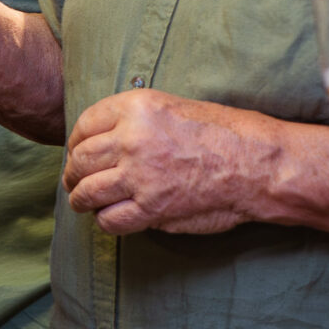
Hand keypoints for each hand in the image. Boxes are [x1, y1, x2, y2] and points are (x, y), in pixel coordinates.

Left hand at [62, 89, 275, 235]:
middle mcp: (132, 139)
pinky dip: (105, 221)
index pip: (85, 125)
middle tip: (74, 181)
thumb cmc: (223, 133)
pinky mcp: (151, 208)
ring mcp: (139, 176)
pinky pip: (109, 220)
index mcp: (137, 107)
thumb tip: (105, 140)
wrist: (255, 164)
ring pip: (87, 192)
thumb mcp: (173, 107)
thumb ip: (135, 120)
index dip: (76, 143)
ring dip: (80, 199)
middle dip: (73, 173)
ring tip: (83, 202)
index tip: (77, 152)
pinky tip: (111, 217)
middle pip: (80, 160)